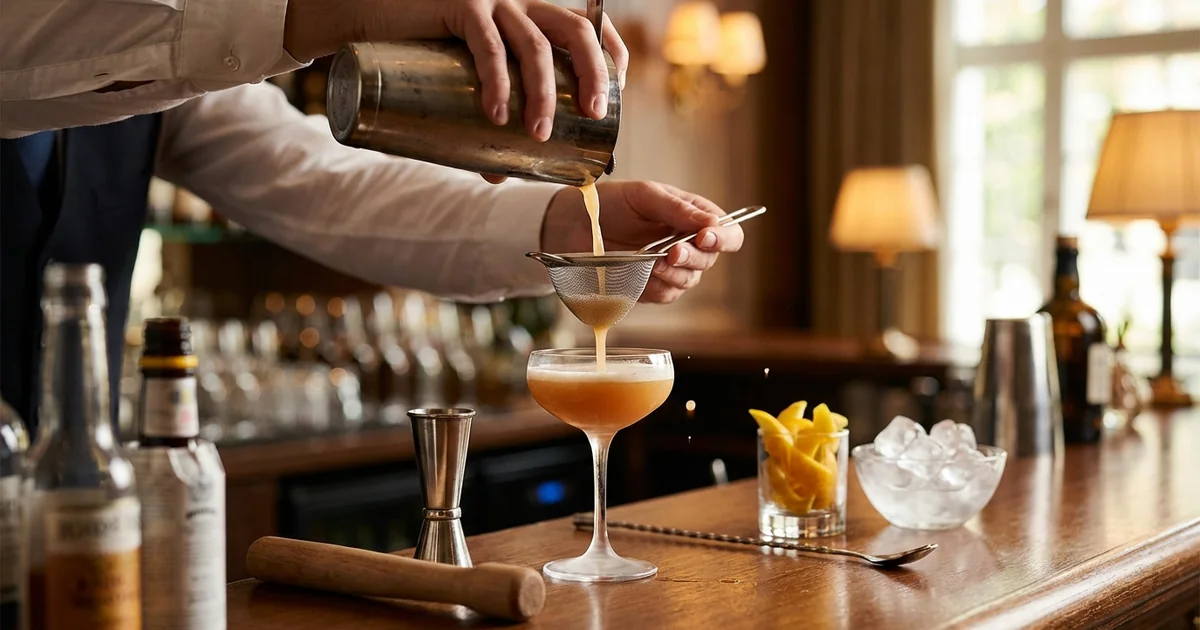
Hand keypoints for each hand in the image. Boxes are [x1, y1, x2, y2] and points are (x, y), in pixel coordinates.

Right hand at [284, 0, 628, 145]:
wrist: (366, 16)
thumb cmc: (423, 51)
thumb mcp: (466, 80)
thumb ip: (485, 118)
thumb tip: (501, 174)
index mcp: (532, 13)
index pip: (590, 26)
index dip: (610, 58)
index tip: (614, 99)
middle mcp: (519, 1)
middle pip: (574, 31)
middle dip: (591, 75)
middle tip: (594, 118)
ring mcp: (491, 0)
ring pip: (532, 45)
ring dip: (543, 94)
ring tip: (538, 134)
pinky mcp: (459, 6)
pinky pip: (487, 44)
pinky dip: (497, 82)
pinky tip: (498, 113)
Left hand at [540, 181, 744, 303]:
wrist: (574, 224)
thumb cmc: (611, 203)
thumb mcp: (644, 195)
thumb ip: (677, 208)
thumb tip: (710, 224)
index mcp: (693, 216)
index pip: (728, 232)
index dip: (724, 238)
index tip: (706, 237)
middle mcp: (687, 243)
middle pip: (710, 259)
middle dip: (693, 257)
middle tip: (672, 251)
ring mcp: (670, 267)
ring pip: (689, 280)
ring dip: (674, 273)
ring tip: (652, 262)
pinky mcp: (652, 286)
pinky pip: (666, 294)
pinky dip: (657, 286)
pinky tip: (643, 273)